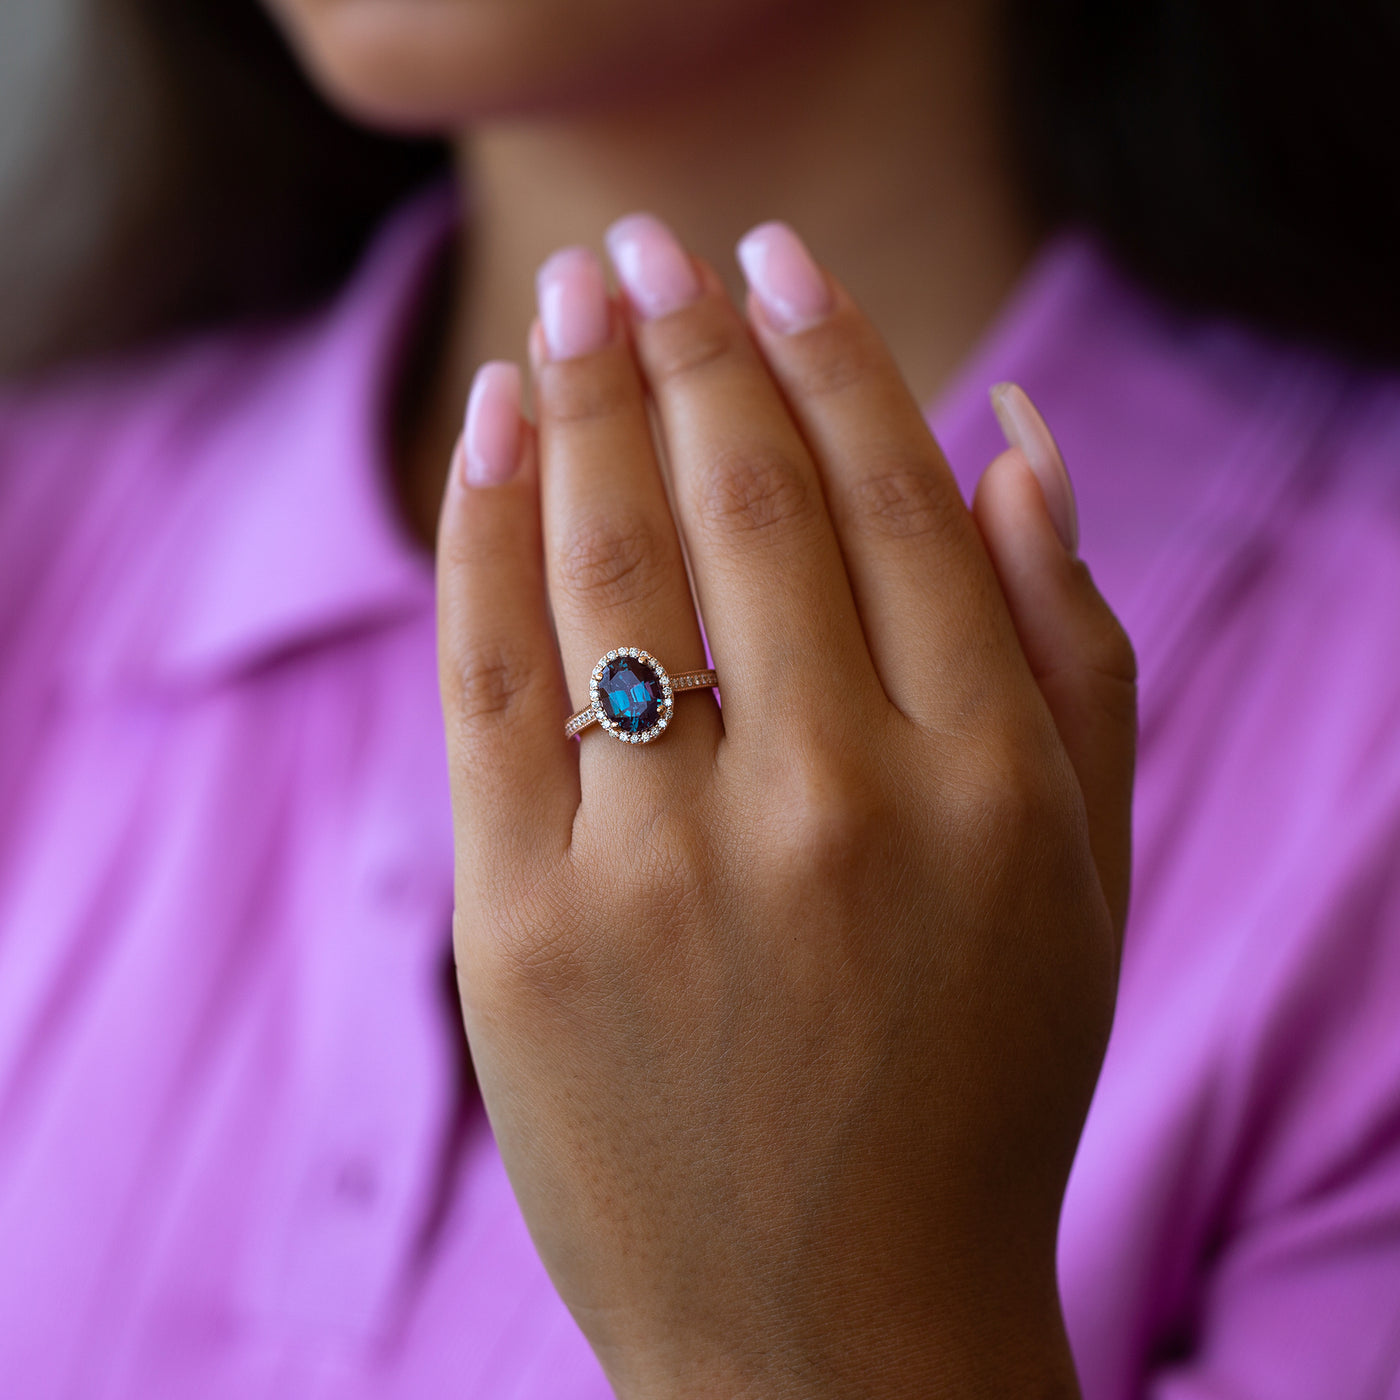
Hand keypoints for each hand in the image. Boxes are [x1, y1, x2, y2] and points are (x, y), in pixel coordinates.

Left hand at [436, 216, 1134, 1398]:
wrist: (830, 1332)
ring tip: (572, 299)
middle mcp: (835, 810)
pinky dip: (488, 526)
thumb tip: (1020, 439)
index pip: (897, 501)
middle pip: (746, 501)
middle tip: (653, 245)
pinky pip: (494, 676)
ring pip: (611, 561)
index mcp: (989, 788)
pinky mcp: (524, 929)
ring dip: (589, 395)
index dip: (832, 355)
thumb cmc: (974, 1088)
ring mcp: (666, 872)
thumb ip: (1073, 649)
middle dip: (693, 341)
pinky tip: (501, 421)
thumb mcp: (1083, 878)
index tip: (777, 260)